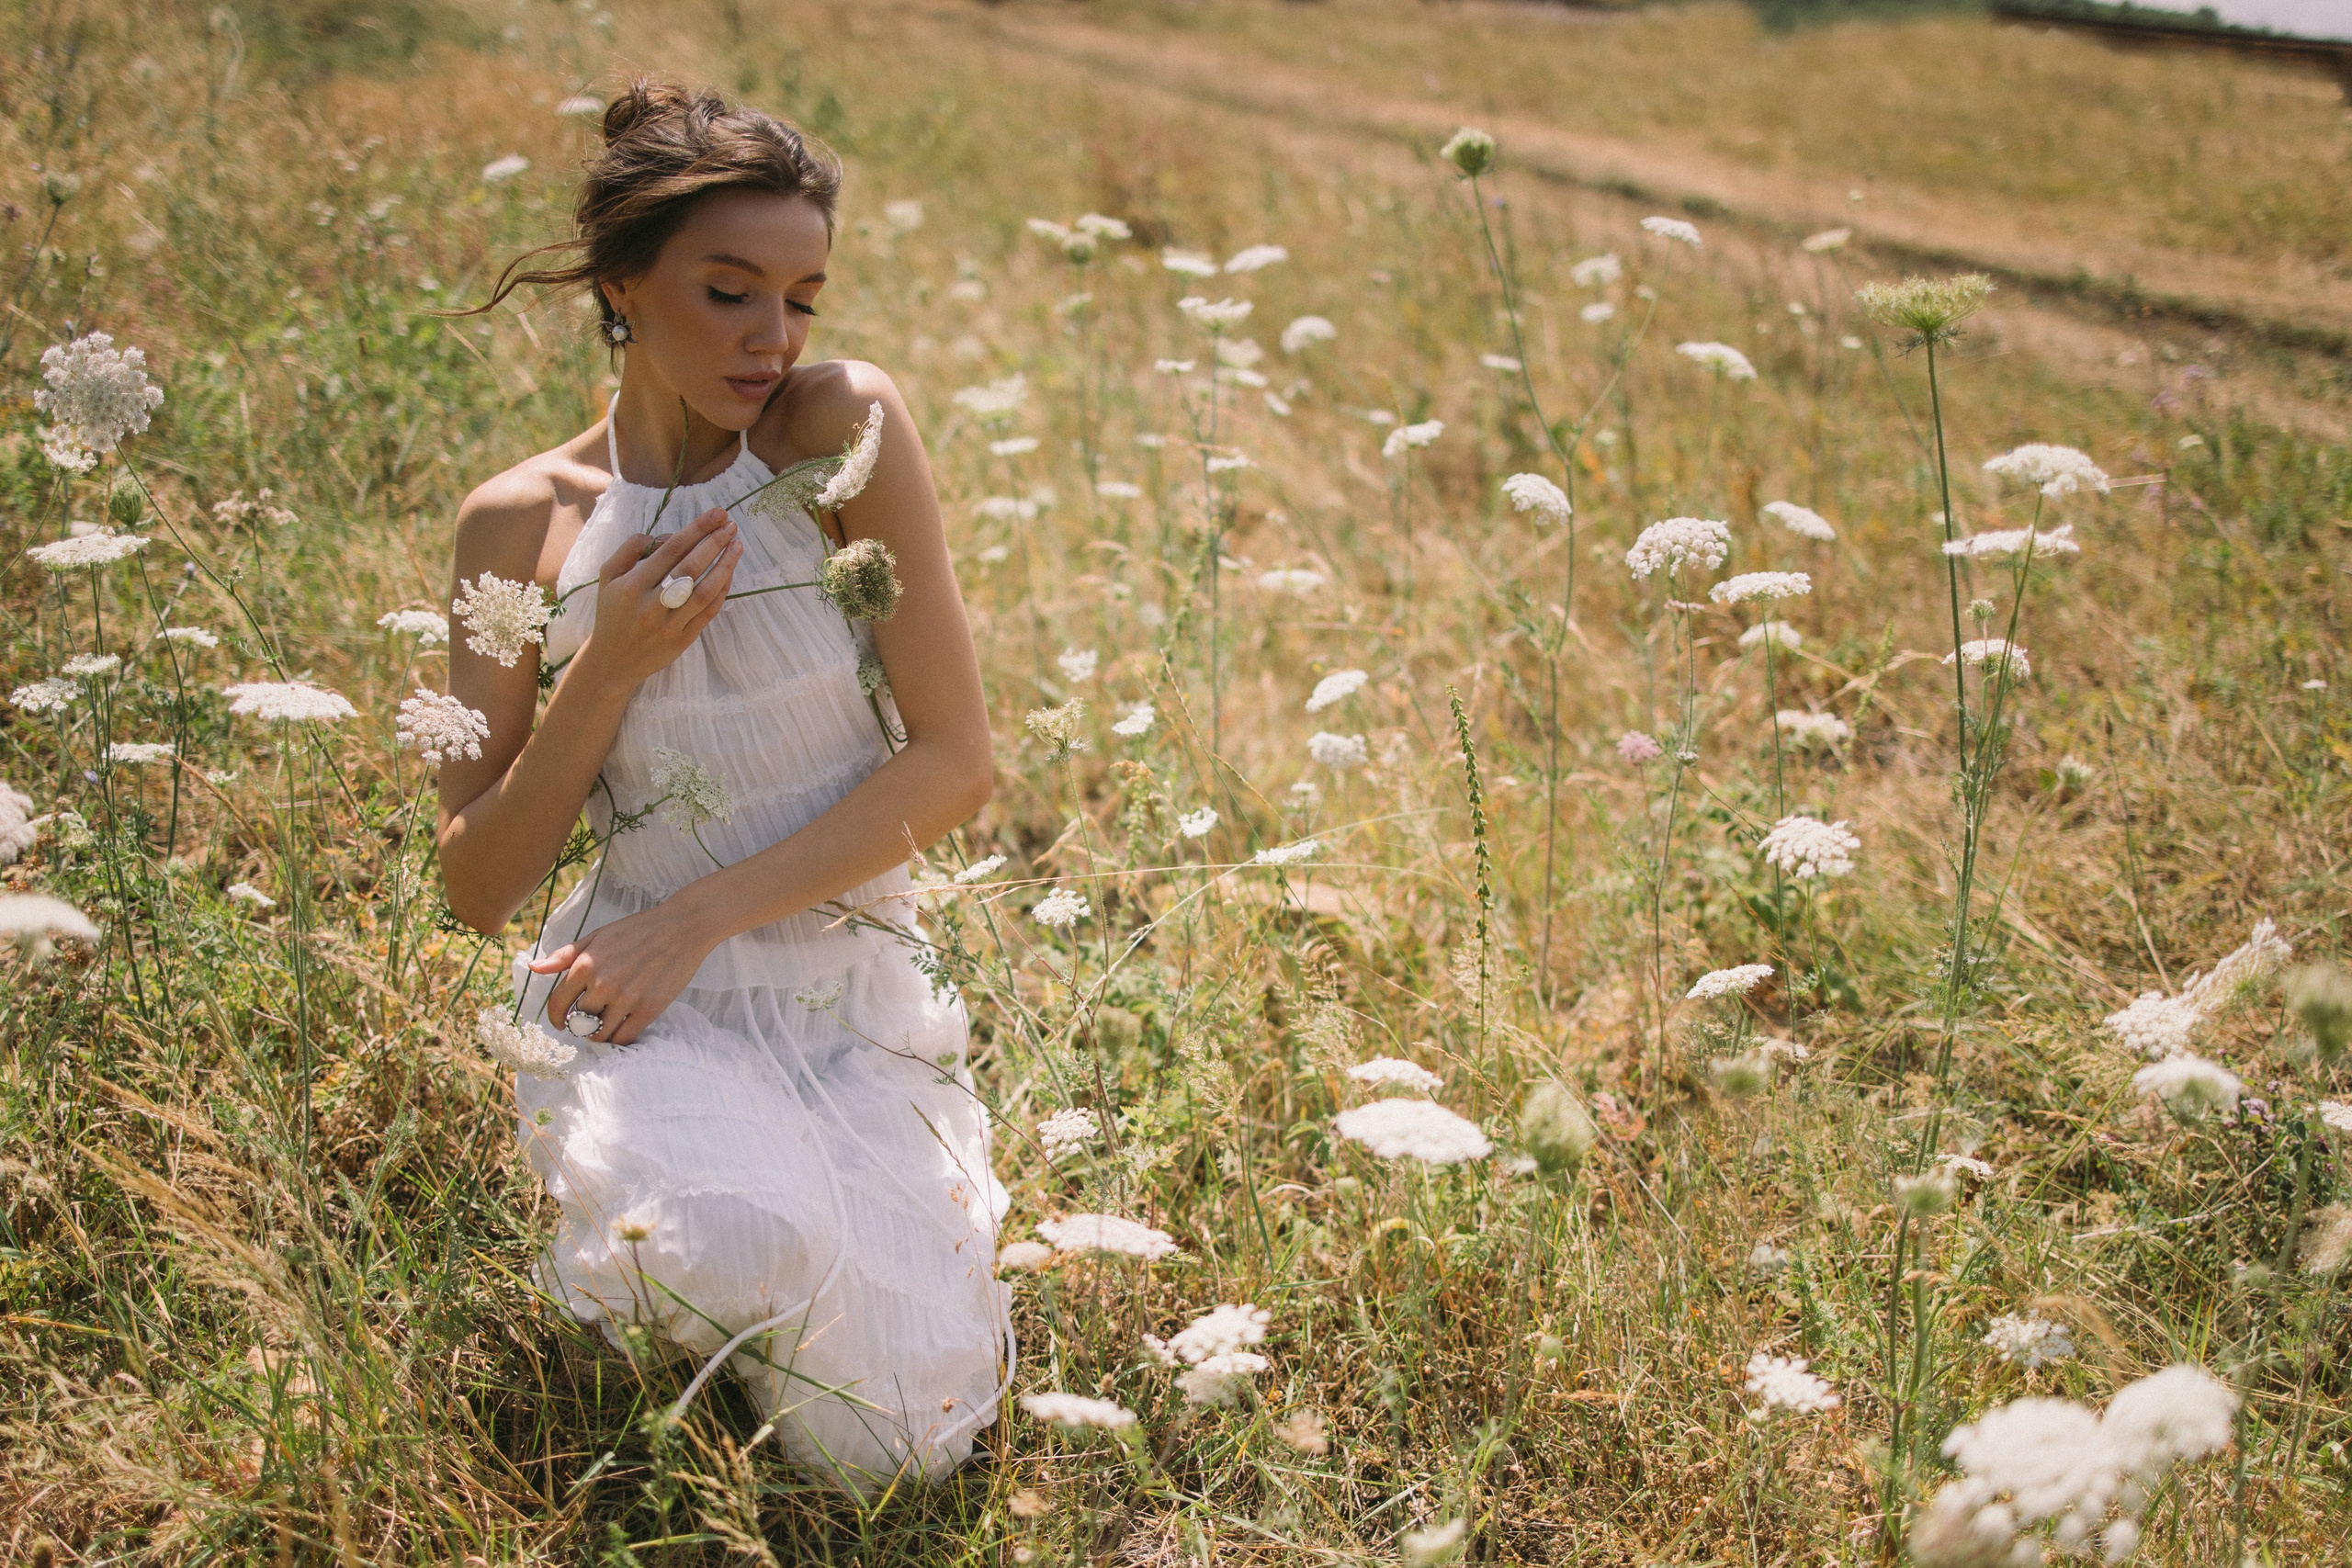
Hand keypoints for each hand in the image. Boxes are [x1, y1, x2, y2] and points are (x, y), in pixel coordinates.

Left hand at [528, 899, 723, 1046]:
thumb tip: (533, 968)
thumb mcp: (597, 936)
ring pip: (599, 1034)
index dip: (556, 1017)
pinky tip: (620, 1028)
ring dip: (598, 1034)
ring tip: (604, 1024)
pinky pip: (624, 1037)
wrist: (682, 928)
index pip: (558, 1004)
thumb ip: (564, 955)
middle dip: (580, 1024)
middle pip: (578, 1022)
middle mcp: (602, 984)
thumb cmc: (637, 930)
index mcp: (585, 965)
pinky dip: (618, 1037)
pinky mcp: (648, 1009)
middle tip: (588, 1020)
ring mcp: (626, 999)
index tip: (560, 1022)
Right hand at [573, 507, 743, 691]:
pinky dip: (722, 590)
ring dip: (725, 566)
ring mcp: (669, 624)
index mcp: (631, 586)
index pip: (670, 550)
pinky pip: (709, 611)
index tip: (716, 514)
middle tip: (730, 524)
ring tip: (737, 545)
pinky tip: (729, 572)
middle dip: (714, 542)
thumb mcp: (607, 577)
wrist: (612, 661)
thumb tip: (665, 536)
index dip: (696, 530)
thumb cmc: (612, 612)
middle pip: (690, 567)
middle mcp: (651, 605)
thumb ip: (630, 549)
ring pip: (705, 591)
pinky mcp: (683, 639)